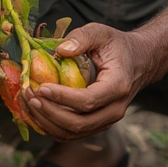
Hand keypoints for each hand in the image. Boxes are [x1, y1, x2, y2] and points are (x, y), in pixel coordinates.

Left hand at [24, 23, 159, 139]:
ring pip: (73, 133)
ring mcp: (106, 120)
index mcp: (118, 86)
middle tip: (30, 95)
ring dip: (47, 121)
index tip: (42, 87)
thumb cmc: (117, 46)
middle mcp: (115, 110)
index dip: (62, 97)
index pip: (88, 101)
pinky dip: (51, 126)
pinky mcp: (97, 125)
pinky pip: (72, 133)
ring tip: (29, 102)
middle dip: (49, 112)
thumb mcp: (101, 33)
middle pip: (78, 123)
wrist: (138, 62)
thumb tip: (60, 50)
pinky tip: (37, 112)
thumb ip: (82, 37)